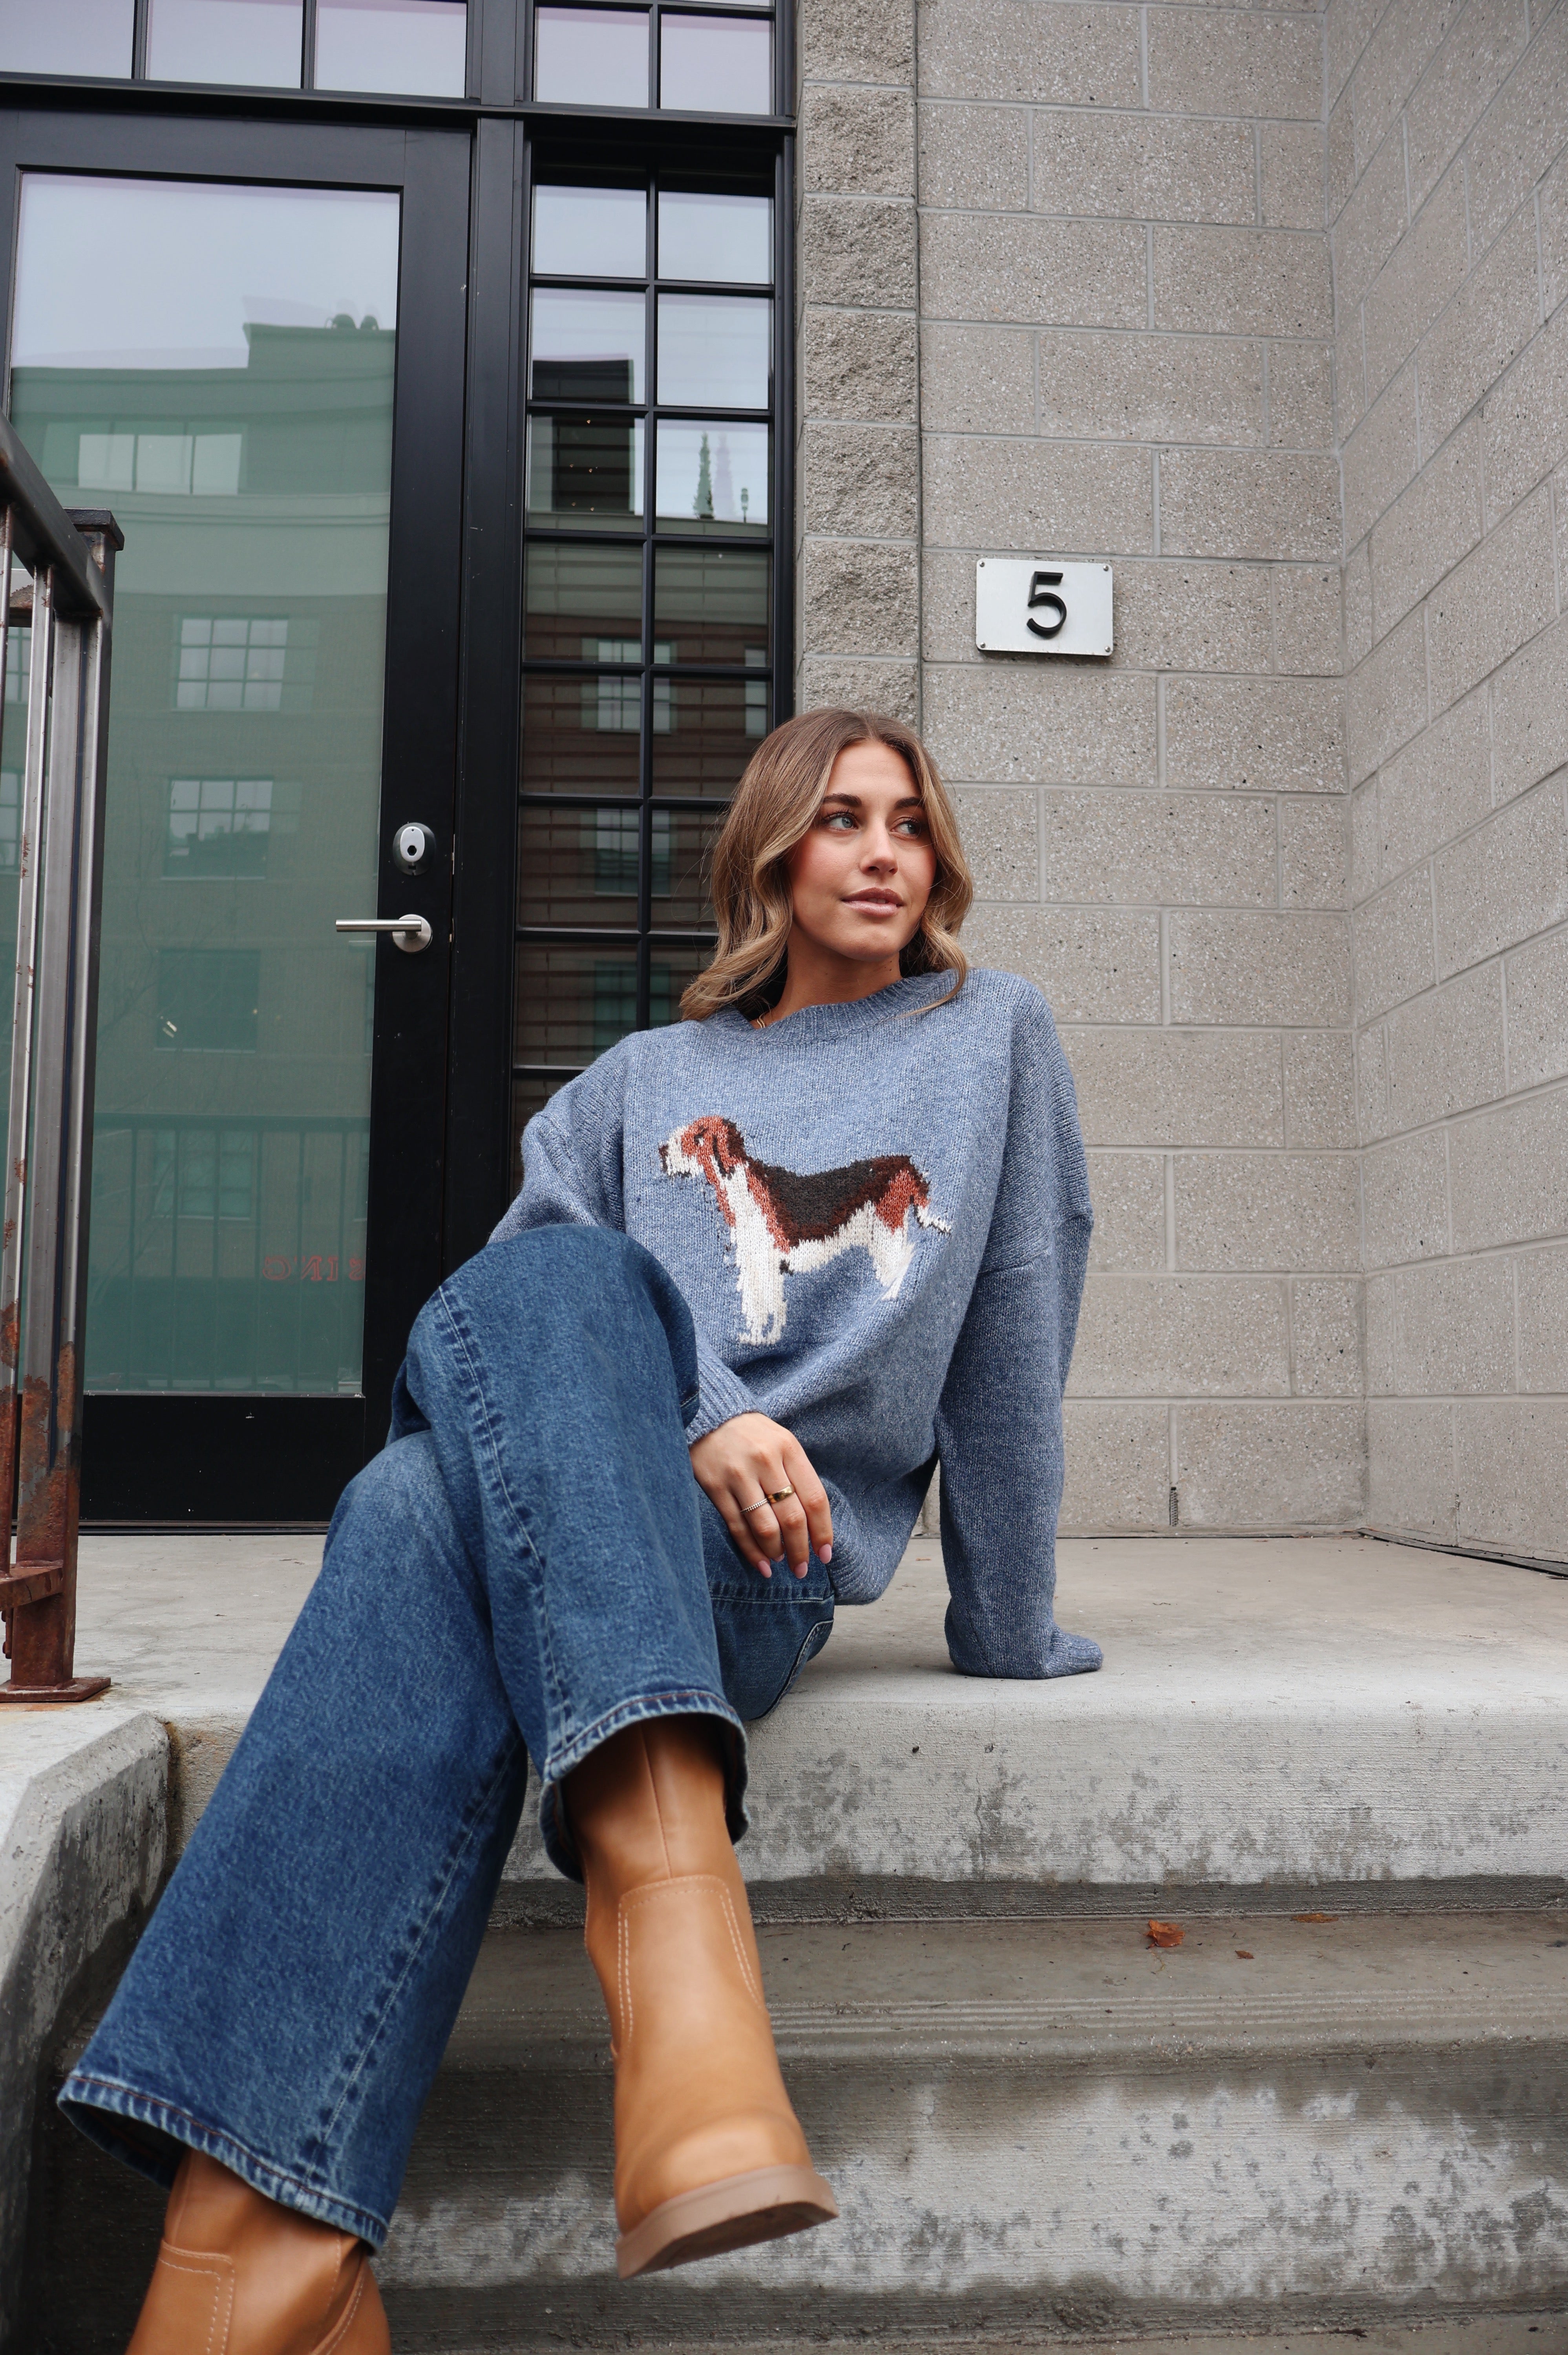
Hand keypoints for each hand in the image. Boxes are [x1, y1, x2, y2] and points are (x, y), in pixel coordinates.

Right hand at [689, 1413, 833, 1578]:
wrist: (709, 1415)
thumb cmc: (753, 1435)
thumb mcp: (782, 1444)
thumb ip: (798, 1477)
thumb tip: (813, 1525)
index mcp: (789, 1449)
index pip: (815, 1499)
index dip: (823, 1532)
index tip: (825, 1554)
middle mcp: (766, 1461)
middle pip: (792, 1517)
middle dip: (800, 1550)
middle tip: (802, 1568)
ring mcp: (739, 1474)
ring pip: (765, 1526)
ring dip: (776, 1551)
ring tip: (780, 1561)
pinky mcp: (715, 1486)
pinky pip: (737, 1526)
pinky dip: (751, 1550)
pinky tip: (761, 1563)